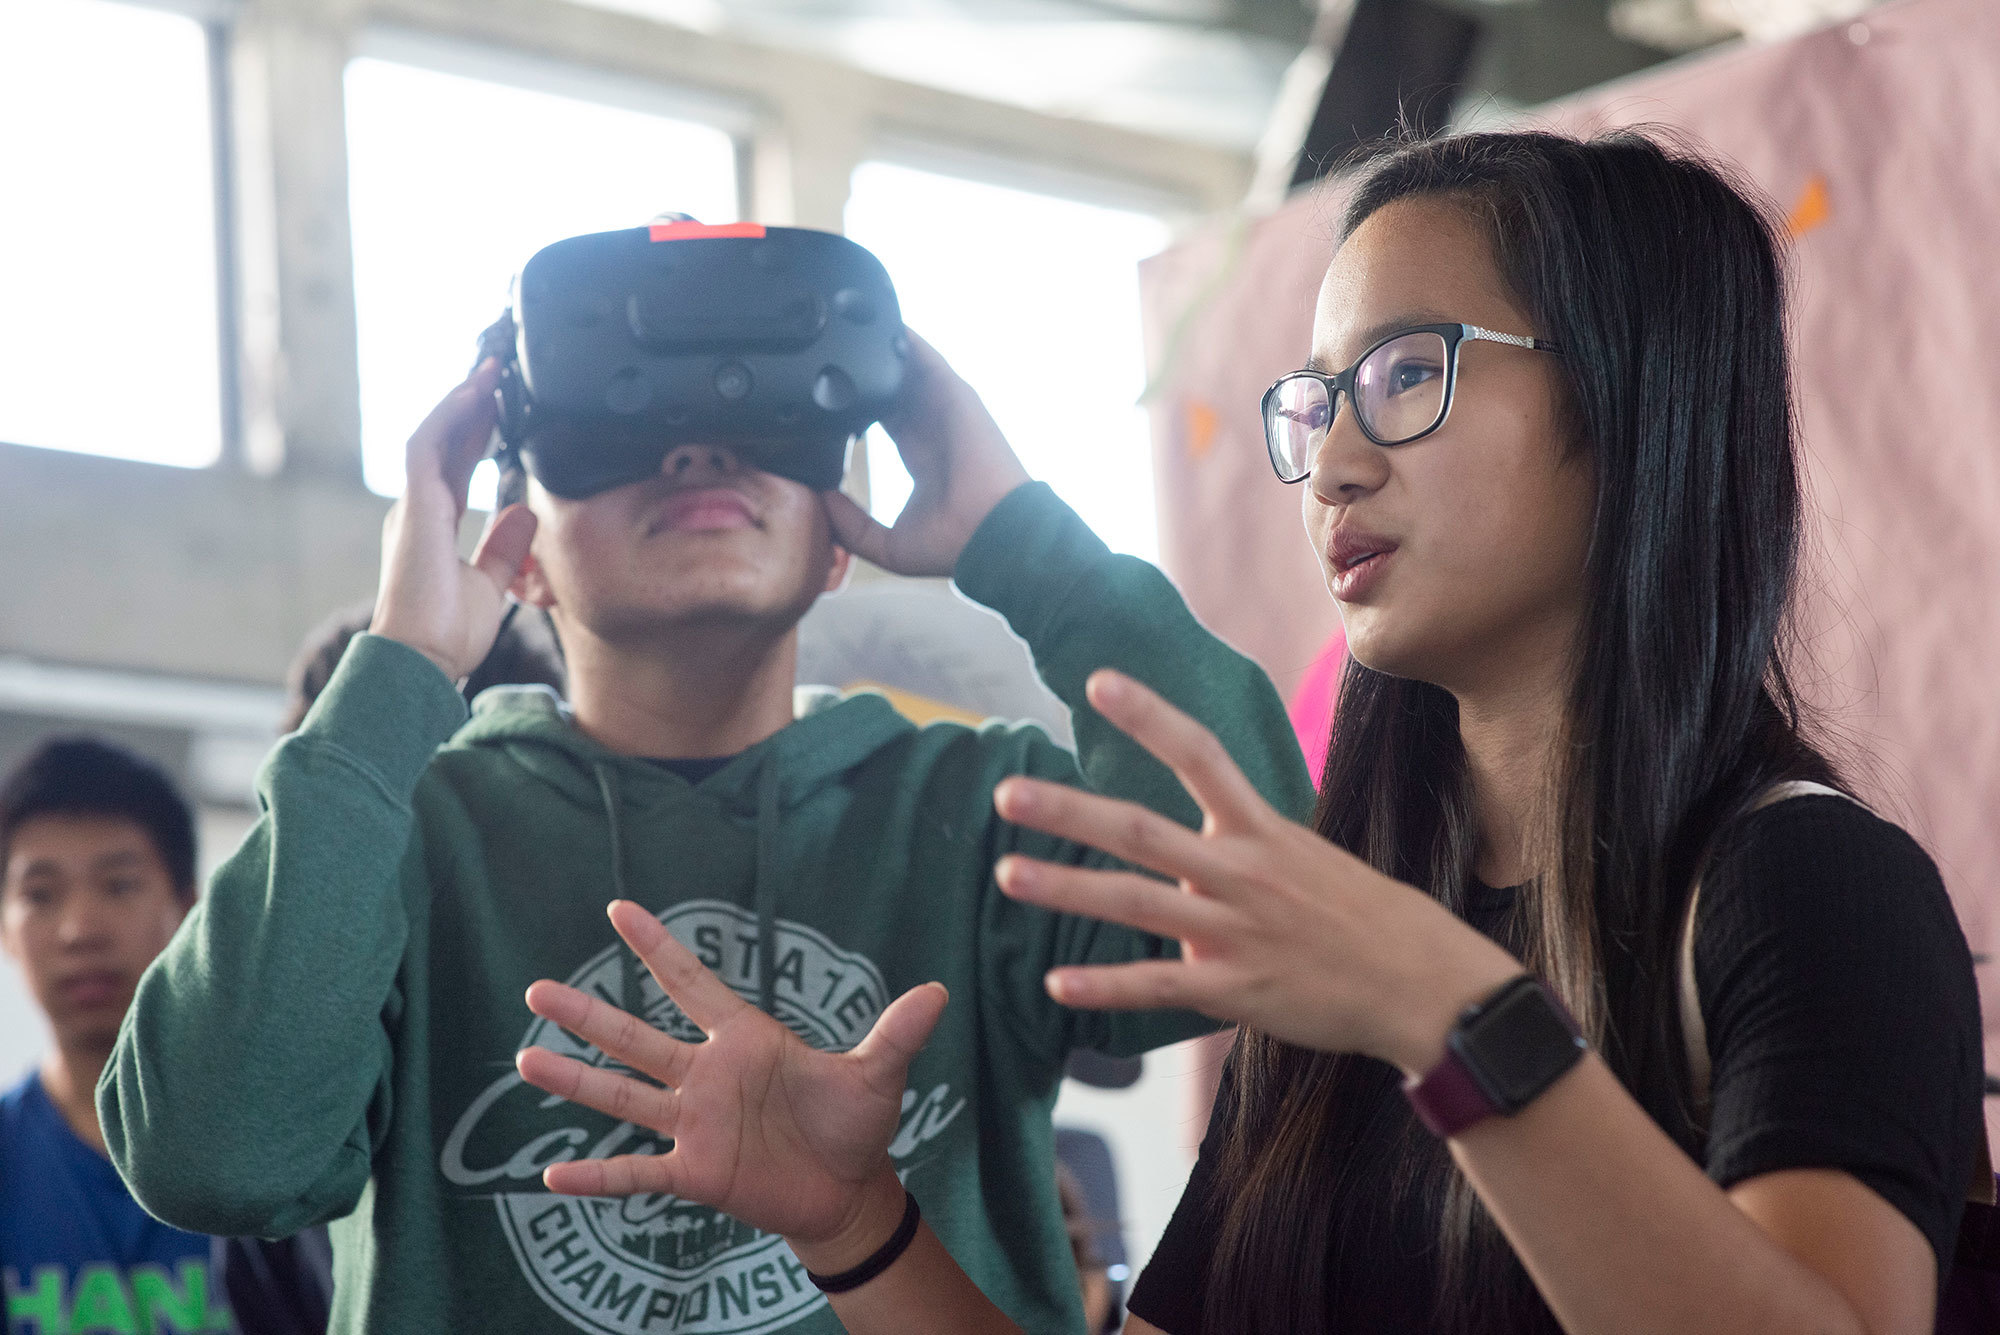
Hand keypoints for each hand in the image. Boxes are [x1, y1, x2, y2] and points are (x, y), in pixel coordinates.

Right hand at [370, 359, 537, 679]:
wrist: (422, 660)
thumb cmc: (447, 633)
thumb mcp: (490, 583)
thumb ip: (503, 546)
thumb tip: (523, 513)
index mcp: (435, 525)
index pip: (456, 465)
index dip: (477, 432)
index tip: (501, 406)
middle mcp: (419, 509)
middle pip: (445, 442)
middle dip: (471, 405)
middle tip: (498, 372)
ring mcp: (412, 506)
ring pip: (433, 435)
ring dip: (461, 401)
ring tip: (489, 371)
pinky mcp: (413, 508)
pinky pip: (425, 448)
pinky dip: (447, 418)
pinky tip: (472, 395)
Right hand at [515, 900, 948, 1260]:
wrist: (850, 1190)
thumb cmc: (856, 1124)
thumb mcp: (879, 1074)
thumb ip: (898, 1033)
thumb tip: (939, 992)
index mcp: (744, 1040)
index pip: (692, 983)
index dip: (657, 948)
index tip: (618, 907)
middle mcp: (707, 1077)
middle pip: (637, 1038)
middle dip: (589, 1014)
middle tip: (535, 988)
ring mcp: (696, 1125)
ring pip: (623, 1096)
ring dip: (576, 1080)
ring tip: (525, 1057)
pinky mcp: (696, 1173)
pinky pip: (637, 1174)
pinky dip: (597, 1178)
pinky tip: (549, 1178)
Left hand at [822, 330, 1029, 576]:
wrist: (994, 535)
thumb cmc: (954, 545)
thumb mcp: (887, 546)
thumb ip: (851, 526)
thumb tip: (820, 501)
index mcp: (919, 454)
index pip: (880, 416)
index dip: (853, 402)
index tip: (822, 393)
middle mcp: (932, 426)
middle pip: (890, 383)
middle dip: (861, 368)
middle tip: (823, 351)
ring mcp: (945, 407)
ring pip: (906, 363)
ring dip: (877, 346)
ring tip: (841, 323)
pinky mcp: (954, 394)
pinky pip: (924, 356)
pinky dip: (901, 338)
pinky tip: (870, 321)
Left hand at [991, 671, 1523, 1075]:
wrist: (1425, 983)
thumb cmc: (1364, 919)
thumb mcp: (1306, 861)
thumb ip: (1241, 854)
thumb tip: (1193, 865)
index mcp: (1262, 831)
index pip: (1199, 755)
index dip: (1148, 715)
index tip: (1096, 681)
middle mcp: (1242, 873)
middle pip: (1141, 831)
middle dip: (1070, 812)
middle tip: (1006, 795)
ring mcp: (1235, 932)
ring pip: (1135, 904)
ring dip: (1066, 889)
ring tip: (1006, 875)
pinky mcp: (1236, 991)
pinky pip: (1158, 986)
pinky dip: (1104, 988)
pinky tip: (1055, 985)